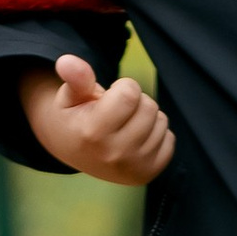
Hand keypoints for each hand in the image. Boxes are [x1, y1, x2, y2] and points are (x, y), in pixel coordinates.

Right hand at [20, 51, 173, 187]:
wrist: (72, 151)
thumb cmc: (73, 116)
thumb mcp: (69, 94)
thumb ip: (75, 77)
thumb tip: (67, 61)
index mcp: (93, 133)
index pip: (130, 93)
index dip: (122, 87)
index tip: (109, 97)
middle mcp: (114, 155)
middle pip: (149, 107)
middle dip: (135, 101)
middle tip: (116, 112)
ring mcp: (132, 168)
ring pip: (161, 122)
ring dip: (146, 117)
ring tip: (124, 125)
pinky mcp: (147, 174)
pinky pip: (169, 140)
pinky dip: (156, 134)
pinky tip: (135, 138)